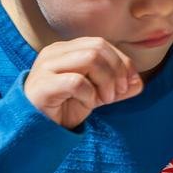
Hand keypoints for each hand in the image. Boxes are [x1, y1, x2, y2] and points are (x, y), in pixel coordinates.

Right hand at [24, 38, 142, 128]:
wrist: (35, 128)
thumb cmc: (63, 108)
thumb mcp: (96, 96)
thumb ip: (117, 87)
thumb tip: (138, 82)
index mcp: (66, 49)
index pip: (102, 44)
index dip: (121, 62)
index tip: (127, 84)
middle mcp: (54, 52)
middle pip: (98, 47)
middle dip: (116, 71)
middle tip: (116, 94)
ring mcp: (46, 67)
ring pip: (89, 58)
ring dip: (105, 81)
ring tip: (104, 100)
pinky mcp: (43, 85)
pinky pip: (76, 82)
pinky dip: (89, 94)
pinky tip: (87, 105)